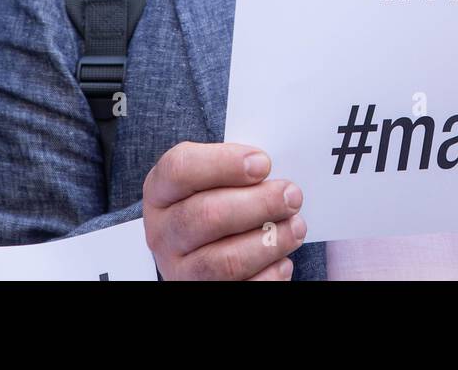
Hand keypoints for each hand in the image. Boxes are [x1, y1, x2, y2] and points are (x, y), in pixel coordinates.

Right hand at [143, 142, 305, 279]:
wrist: (208, 248)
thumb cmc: (218, 200)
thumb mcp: (216, 178)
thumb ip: (237, 169)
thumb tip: (268, 169)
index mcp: (161, 191)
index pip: (180, 169)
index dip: (224, 163)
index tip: (263, 163)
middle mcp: (163, 233)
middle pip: (207, 215)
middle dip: (259, 203)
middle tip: (292, 195)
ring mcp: (180, 270)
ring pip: (226, 260)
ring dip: (270, 241)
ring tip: (296, 226)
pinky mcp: (203, 294)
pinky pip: (242, 288)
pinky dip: (269, 275)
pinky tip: (282, 259)